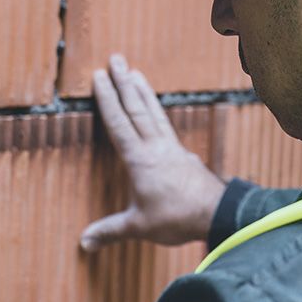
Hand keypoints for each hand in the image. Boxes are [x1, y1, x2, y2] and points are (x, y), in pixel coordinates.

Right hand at [81, 54, 226, 252]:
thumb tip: (84, 243)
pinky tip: (157, 109)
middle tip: (115, 59)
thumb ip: (111, 231)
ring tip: (135, 72)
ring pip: (154, 112)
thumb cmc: (177, 218)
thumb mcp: (139, 227)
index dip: (107, 99)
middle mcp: (156, 148)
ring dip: (143, 91)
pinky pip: (166, 125)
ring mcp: (172, 149)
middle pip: (137, 108)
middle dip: (124, 83)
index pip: (119, 123)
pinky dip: (158, 112)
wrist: (217, 214)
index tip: (99, 76)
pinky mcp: (184, 155)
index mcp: (140, 160)